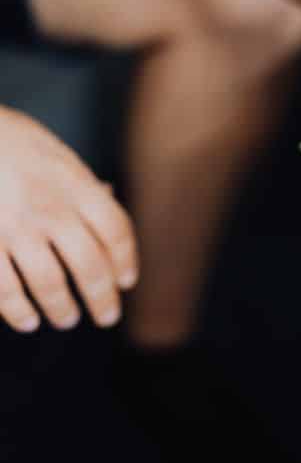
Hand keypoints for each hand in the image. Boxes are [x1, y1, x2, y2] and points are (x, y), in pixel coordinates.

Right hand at [0, 107, 137, 332]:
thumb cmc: (11, 141)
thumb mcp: (56, 152)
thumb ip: (82, 180)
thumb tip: (110, 195)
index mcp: (75, 184)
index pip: (115, 231)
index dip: (126, 261)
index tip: (127, 282)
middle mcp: (50, 207)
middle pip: (90, 265)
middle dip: (103, 298)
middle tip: (107, 316)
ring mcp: (15, 226)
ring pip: (49, 283)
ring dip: (62, 309)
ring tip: (67, 319)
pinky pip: (4, 288)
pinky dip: (18, 311)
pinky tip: (28, 320)